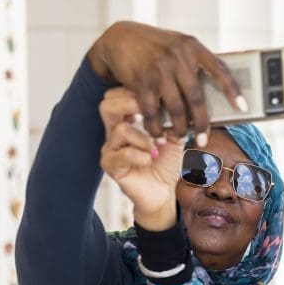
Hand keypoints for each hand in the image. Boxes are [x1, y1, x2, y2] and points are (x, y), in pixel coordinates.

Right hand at [86, 20, 243, 141]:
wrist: (120, 38)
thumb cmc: (157, 47)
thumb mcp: (179, 47)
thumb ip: (196, 64)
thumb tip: (219, 96)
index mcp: (193, 47)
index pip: (220, 69)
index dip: (233, 90)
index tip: (244, 108)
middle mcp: (177, 56)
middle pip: (196, 97)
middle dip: (202, 122)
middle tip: (204, 140)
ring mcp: (159, 69)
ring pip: (176, 107)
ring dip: (180, 128)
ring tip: (181, 137)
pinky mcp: (141, 81)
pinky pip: (152, 111)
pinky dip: (156, 127)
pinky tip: (159, 136)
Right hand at [99, 87, 181, 229]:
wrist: (163, 191)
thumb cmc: (165, 162)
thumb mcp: (172, 136)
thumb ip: (170, 119)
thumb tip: (176, 103)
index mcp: (127, 121)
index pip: (117, 96)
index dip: (132, 92)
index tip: (154, 98)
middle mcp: (114, 132)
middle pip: (107, 106)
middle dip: (130, 105)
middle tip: (148, 115)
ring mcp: (110, 149)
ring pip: (120, 129)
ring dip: (143, 137)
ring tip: (156, 147)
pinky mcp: (111, 166)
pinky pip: (122, 154)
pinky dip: (140, 155)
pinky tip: (150, 160)